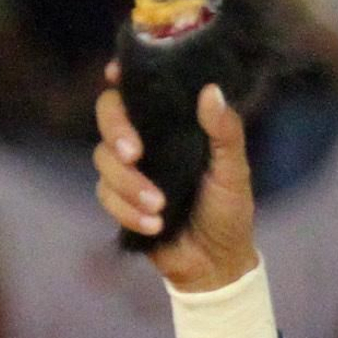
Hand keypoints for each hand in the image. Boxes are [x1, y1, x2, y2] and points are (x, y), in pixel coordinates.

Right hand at [93, 64, 258, 291]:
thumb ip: (225, 133)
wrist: (216, 263)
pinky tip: (154, 225)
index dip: (122, 74)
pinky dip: (127, 211)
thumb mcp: (234, 172)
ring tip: (160, 207)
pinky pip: (105, 195)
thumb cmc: (229, 211)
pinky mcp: (119, 199)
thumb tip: (211, 92)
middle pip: (107, 113)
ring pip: (102, 158)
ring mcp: (129, 169)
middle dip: (115, 130)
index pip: (139, 88)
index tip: (115, 73)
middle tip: (134, 153)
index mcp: (172, 123)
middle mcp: (146, 139)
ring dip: (128, 184)